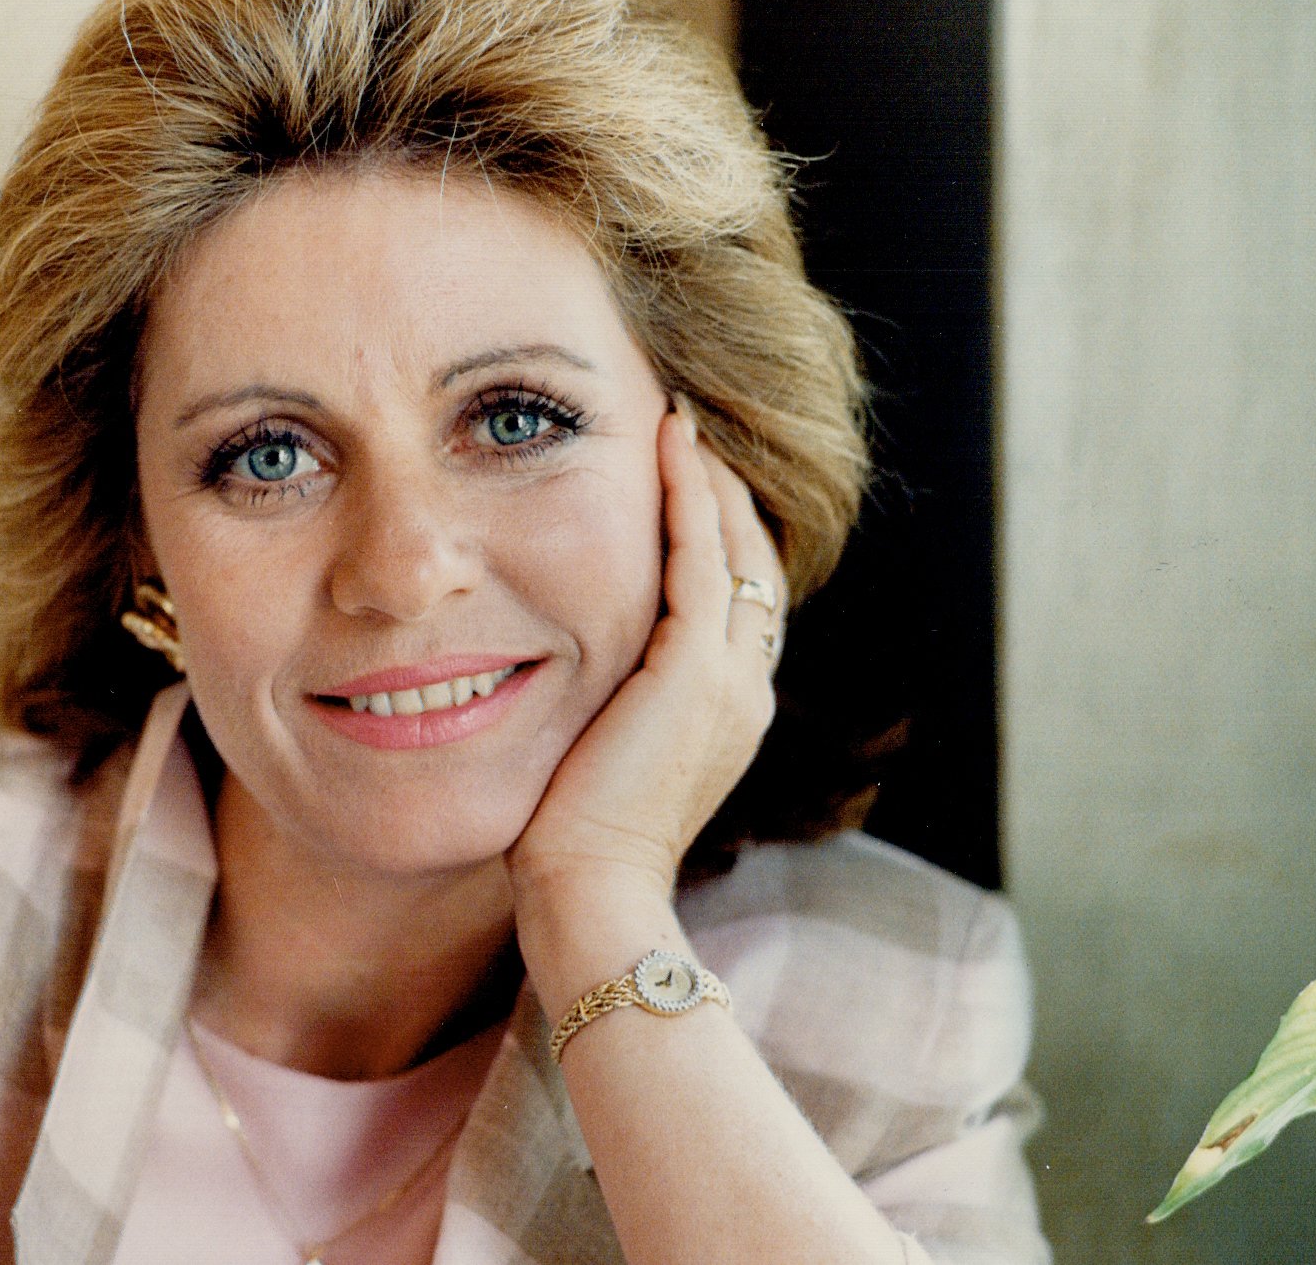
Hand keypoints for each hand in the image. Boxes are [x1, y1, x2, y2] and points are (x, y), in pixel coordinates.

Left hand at [506, 403, 784, 904]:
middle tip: (685, 433)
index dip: (716, 535)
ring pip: (737, 550)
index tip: (682, 481)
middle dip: (723, 495)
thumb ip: (607, 704)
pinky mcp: (696, 673)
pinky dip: (689, 496)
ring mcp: (730, 681)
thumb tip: (561, 672)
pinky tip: (667, 446)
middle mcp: (744, 690)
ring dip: (709, 480)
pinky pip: (703, 558)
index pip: (736, 601)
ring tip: (678, 424)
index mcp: (725, 712)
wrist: (591, 891)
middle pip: (753, 563)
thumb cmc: (572, 841)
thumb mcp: (600, 755)